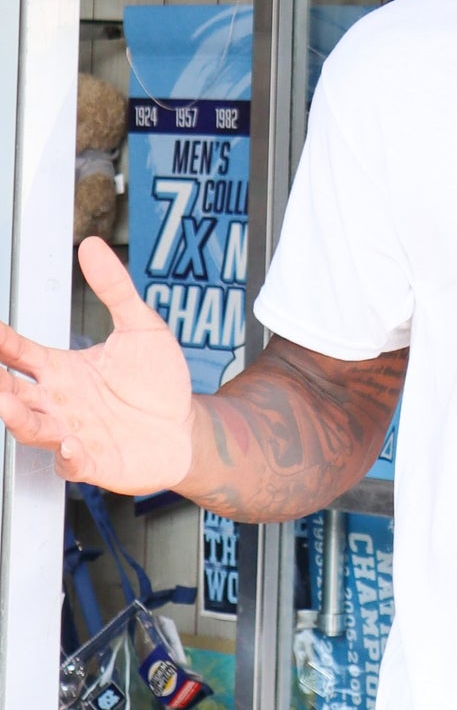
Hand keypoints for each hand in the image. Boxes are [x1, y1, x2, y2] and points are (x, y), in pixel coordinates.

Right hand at [0, 237, 193, 493]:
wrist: (186, 426)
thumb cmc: (157, 380)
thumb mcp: (140, 325)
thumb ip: (114, 288)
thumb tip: (92, 245)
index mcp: (62, 371)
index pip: (20, 355)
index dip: (1, 343)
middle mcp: (60, 404)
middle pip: (14, 393)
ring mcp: (72, 435)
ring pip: (33, 429)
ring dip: (19, 418)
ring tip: (8, 404)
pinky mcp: (95, 462)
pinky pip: (71, 464)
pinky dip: (67, 456)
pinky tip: (69, 444)